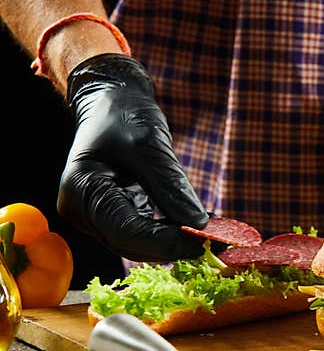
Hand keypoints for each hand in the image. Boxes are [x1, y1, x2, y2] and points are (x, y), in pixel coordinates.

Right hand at [58, 53, 207, 261]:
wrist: (110, 104)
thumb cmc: (124, 116)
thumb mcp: (149, 144)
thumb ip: (171, 185)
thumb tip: (198, 225)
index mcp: (82, 188)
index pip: (125, 231)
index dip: (166, 242)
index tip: (203, 242)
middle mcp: (81, 209)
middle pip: (130, 243)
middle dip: (173, 245)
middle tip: (215, 242)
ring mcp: (95, 217)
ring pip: (138, 244)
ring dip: (174, 242)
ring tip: (211, 235)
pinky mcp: (113, 217)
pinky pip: (143, 234)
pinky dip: (170, 233)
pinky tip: (197, 228)